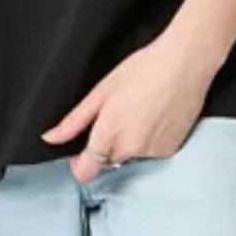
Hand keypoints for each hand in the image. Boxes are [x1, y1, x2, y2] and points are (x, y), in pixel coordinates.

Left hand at [39, 32, 218, 183]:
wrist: (185, 63)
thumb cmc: (142, 69)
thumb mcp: (102, 90)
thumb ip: (74, 120)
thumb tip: (50, 138)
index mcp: (109, 134)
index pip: (85, 172)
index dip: (79, 163)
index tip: (81, 149)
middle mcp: (131, 150)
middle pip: (108, 162)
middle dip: (106, 147)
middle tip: (116, 116)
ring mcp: (153, 153)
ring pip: (131, 157)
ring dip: (129, 143)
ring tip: (139, 110)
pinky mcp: (172, 150)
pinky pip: (152, 153)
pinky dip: (149, 140)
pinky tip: (155, 116)